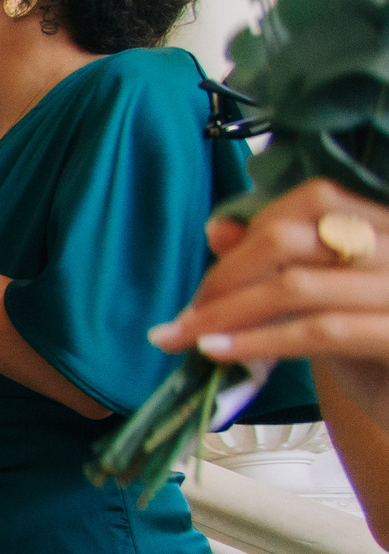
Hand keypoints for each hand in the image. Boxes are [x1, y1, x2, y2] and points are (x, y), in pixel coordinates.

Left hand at [154, 179, 388, 423]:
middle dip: (224, 277)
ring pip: (295, 287)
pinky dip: (258, 341)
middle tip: (186, 315)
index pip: (313, 200)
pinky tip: (217, 353)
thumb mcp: (328, 292)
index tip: (214, 276)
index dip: (252, 233)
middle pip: (292, 240)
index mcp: (385, 223)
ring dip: (226, 313)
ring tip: (184, 337)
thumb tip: (217, 228)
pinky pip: (319, 331)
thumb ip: (282, 258)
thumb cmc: (371, 342)